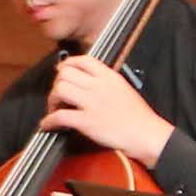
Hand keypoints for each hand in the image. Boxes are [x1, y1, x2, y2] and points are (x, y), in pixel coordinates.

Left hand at [38, 54, 174, 165]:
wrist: (147, 135)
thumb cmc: (139, 117)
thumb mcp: (124, 89)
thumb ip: (106, 82)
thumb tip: (88, 82)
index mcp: (109, 77)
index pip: (83, 60)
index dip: (67, 64)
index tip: (61, 70)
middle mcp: (99, 86)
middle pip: (66, 74)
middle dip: (56, 84)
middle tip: (58, 95)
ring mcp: (92, 103)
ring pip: (60, 90)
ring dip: (52, 100)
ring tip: (54, 108)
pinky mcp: (87, 121)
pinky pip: (60, 116)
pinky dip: (49, 121)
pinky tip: (48, 124)